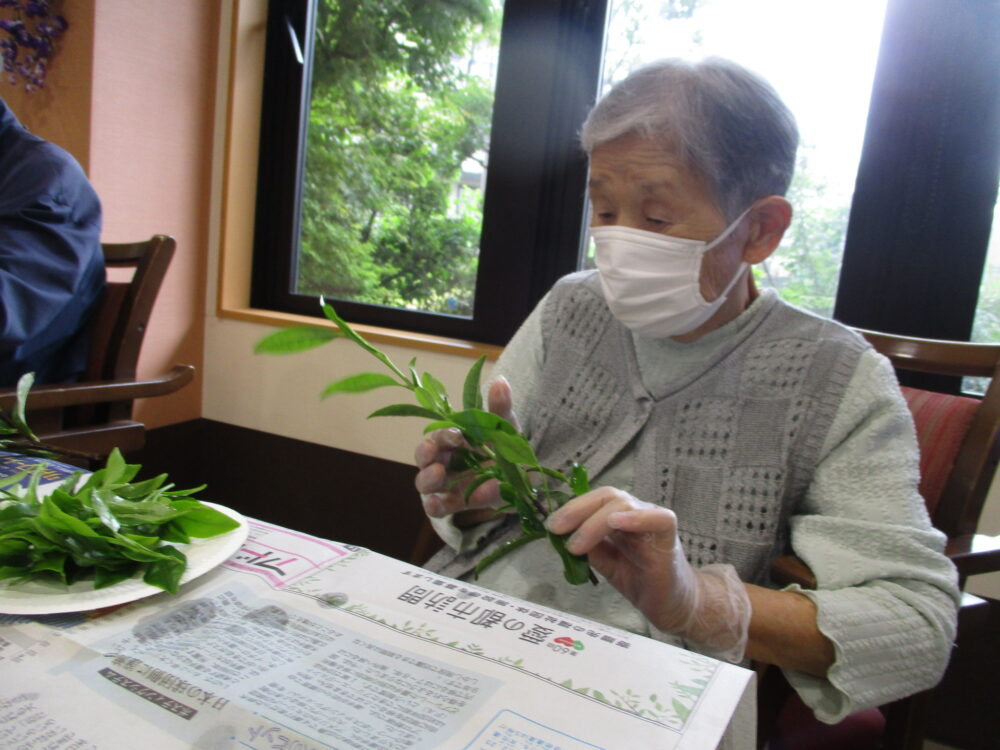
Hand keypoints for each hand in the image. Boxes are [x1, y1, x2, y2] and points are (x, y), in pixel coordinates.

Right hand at [414, 376, 518, 523]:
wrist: (523, 480)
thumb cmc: (506, 448)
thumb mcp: (505, 428)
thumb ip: (500, 408)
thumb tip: (500, 381)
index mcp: (454, 439)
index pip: (439, 434)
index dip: (444, 434)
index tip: (457, 434)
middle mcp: (445, 460)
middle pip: (424, 456)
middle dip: (425, 452)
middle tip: (432, 450)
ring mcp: (447, 484)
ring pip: (424, 482)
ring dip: (426, 477)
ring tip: (437, 473)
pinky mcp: (453, 504)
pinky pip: (436, 507)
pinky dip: (435, 505)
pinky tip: (438, 503)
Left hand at [545, 487, 750, 661]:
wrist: (672, 605)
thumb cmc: (640, 581)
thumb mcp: (605, 564)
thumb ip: (588, 548)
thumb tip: (560, 537)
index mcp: (620, 516)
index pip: (594, 500)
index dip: (571, 508)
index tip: (550, 526)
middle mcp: (636, 512)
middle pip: (607, 496)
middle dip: (577, 509)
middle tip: (556, 529)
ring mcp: (653, 521)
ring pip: (624, 504)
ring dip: (594, 522)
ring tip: (577, 544)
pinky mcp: (669, 538)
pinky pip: (658, 519)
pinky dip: (636, 517)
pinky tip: (616, 522)